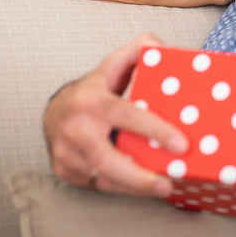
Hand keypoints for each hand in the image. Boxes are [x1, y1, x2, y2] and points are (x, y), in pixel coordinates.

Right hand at [44, 34, 188, 196]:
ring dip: (135, 187)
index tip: (181, 144)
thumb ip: (137, 52)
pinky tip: (142, 186)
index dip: (155, 130)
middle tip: (169, 182)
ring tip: (163, 186)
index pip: (126, 116)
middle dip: (140, 176)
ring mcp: (67, 153)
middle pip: (109, 160)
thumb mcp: (112, 65)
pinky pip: (98, 184)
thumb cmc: (93, 89)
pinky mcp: (65, 170)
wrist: (54, 110)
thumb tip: (161, 49)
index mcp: (91, 101)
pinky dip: (122, 188)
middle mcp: (75, 129)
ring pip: (104, 177)